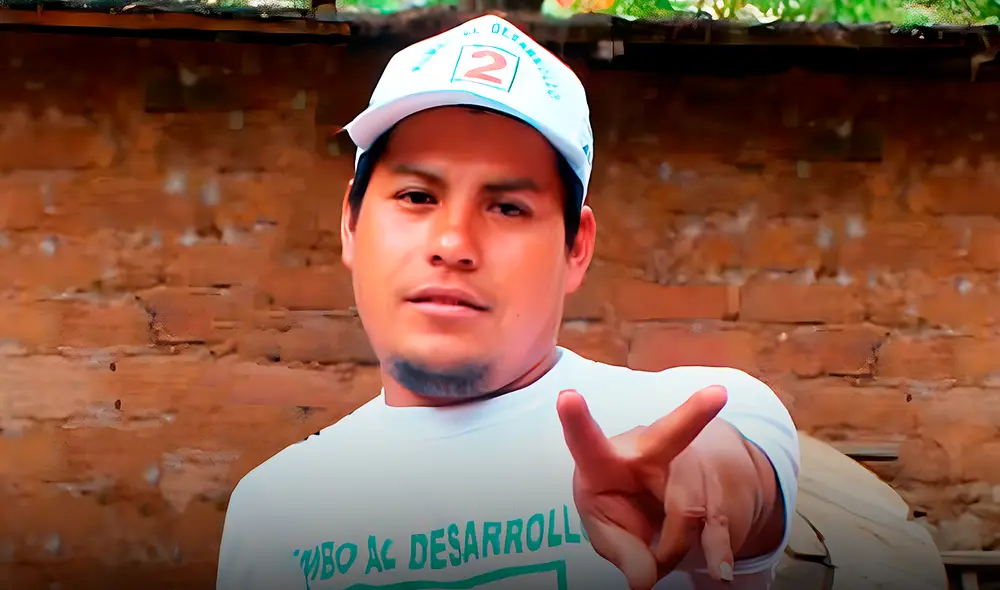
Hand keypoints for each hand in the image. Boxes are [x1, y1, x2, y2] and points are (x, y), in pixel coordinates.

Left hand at [557, 386, 760, 589]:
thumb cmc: (624, 505)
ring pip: (690, 510)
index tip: (567, 397)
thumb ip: (620, 549)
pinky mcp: (723, 486)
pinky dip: (716, 554)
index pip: (587, 442)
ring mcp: (692, 462)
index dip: (576, 421)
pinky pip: (720, 523)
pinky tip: (720, 571)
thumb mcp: (608, 529)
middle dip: (694, 413)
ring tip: (662, 559)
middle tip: (717, 396)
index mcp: (606, 459)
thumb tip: (644, 578)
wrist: (672, 499)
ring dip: (674, 548)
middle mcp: (651, 450)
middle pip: (672, 435)